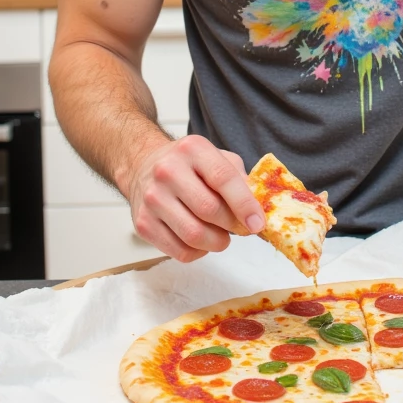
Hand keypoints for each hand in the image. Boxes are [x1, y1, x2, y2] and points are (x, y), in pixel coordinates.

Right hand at [128, 136, 264, 262]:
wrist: (143, 167)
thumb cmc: (188, 165)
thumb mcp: (216, 158)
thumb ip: (239, 178)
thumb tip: (259, 207)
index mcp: (192, 149)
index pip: (223, 178)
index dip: (245, 204)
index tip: (258, 223)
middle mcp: (167, 171)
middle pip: (209, 210)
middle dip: (232, 225)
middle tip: (240, 228)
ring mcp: (152, 199)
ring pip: (194, 235)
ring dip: (217, 242)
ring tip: (221, 236)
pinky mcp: (143, 224)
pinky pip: (180, 252)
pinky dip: (199, 252)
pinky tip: (201, 241)